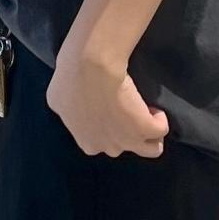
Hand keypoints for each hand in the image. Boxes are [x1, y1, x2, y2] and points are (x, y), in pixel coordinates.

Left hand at [47, 38, 169, 157]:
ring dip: (150, 135)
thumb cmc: (70, 80)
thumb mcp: (58, 99)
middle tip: (124, 107)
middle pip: (122, 145)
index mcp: (86, 142)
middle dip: (124, 130)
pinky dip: (160, 119)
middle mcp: (107, 147)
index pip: (98, 144)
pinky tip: (153, 107)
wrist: (90, 70)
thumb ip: (68, 110)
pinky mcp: (146, 128)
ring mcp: (128, 140)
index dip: (103, 127)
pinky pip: (160, 130)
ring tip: (147, 115)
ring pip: (151, 149)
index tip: (105, 109)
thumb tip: (73, 107)